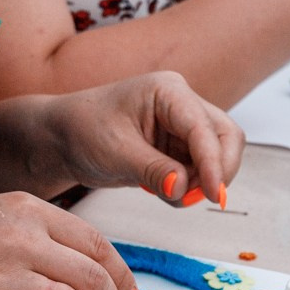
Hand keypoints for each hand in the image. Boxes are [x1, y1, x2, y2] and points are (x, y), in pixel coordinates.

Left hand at [40, 70, 246, 208]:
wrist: (63, 138)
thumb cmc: (82, 130)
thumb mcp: (115, 152)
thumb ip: (153, 171)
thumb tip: (184, 189)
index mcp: (168, 91)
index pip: (204, 127)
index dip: (214, 162)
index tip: (215, 195)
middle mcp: (182, 104)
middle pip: (225, 137)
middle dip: (218, 171)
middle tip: (197, 198)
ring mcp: (183, 126)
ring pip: (217, 157)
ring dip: (202, 182)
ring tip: (164, 193)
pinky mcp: (179, 148)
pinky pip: (201, 171)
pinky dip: (189, 187)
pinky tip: (159, 189)